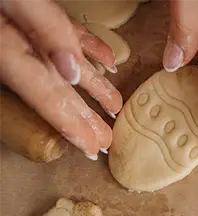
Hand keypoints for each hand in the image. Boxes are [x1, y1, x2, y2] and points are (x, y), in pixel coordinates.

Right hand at [0, 0, 122, 158]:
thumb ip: (43, 28)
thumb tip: (71, 71)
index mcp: (5, 46)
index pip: (45, 94)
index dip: (70, 123)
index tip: (91, 146)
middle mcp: (10, 43)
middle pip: (52, 87)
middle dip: (78, 116)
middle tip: (102, 141)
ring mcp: (15, 28)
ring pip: (58, 62)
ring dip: (89, 84)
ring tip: (113, 104)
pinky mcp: (22, 10)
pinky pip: (57, 31)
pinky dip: (81, 46)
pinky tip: (104, 59)